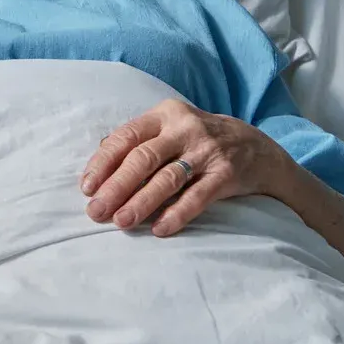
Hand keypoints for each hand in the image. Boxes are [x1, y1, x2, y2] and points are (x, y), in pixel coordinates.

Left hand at [79, 98, 293, 237]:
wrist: (256, 147)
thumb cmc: (197, 140)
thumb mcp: (170, 128)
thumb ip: (139, 139)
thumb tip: (99, 157)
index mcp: (164, 115)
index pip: (126, 136)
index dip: (104, 163)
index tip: (87, 188)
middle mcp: (185, 128)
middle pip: (143, 158)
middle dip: (116, 187)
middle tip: (97, 212)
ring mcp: (207, 150)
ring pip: (168, 178)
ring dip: (141, 202)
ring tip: (121, 222)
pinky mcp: (227, 174)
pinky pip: (198, 196)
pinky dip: (177, 213)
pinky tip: (159, 229)